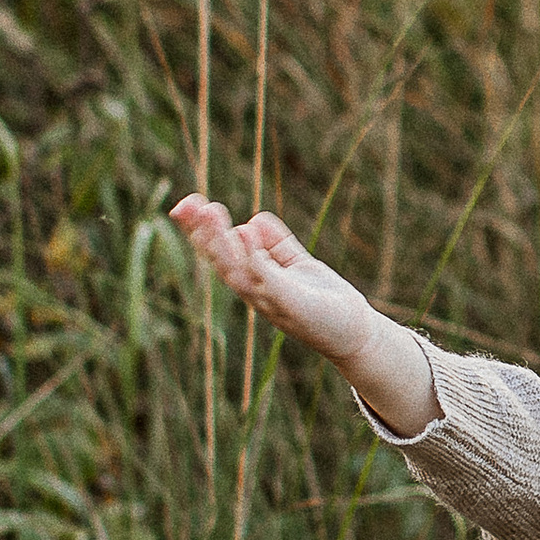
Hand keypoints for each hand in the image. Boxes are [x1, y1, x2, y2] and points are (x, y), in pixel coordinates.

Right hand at [167, 198, 439, 433]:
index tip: (185, 205)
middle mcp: (255, 292)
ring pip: (237, 269)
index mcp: (253, 281)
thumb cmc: (323, 302)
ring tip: (211, 211)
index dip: (200, 231)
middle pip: (220, 261)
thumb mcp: (296, 265)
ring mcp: (271, 300)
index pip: (219, 253)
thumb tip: (254, 219)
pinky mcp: (292, 304)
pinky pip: (267, 279)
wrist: (353, 334)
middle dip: (202, 233)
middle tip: (187, 205)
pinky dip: (254, 257)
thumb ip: (277, 244)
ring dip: (221, 242)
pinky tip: (245, 233)